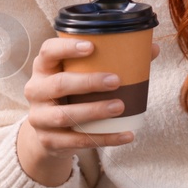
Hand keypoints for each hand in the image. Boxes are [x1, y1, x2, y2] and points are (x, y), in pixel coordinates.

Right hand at [16, 37, 161, 185]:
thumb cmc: (73, 93)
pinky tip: (126, 135)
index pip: (48, 51)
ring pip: (63, 115)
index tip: (92, 46)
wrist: (51, 131)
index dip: (66, 47)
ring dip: (94, 111)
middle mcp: (36, 90)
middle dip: (88, 82)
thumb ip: (114, 60)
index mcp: (44, 68)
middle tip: (116, 81)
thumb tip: (152, 48)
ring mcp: (39, 117)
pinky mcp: (49, 140)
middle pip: (58, 84)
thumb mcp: (83, 74)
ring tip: (120, 106)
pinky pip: (76, 141)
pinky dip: (104, 138)